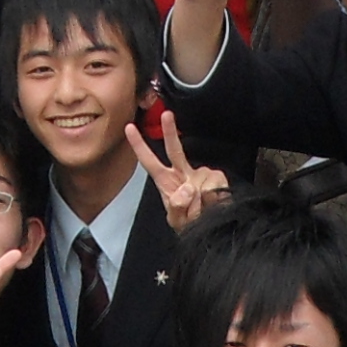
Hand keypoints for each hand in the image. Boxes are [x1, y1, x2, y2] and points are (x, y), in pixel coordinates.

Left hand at [127, 109, 228, 231]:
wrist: (210, 230)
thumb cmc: (189, 224)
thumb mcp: (176, 221)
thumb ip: (177, 207)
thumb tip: (187, 188)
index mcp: (166, 181)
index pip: (149, 161)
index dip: (139, 145)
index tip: (129, 128)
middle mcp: (182, 173)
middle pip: (174, 149)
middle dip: (169, 131)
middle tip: (167, 115)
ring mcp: (200, 175)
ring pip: (201, 179)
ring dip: (200, 200)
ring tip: (200, 210)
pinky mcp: (216, 179)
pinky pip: (214, 186)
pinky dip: (213, 198)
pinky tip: (211, 204)